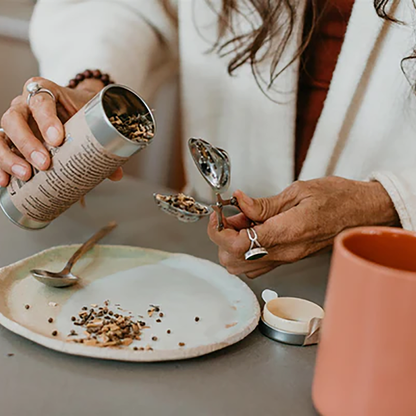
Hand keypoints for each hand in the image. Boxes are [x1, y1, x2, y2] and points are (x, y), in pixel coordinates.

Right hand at [0, 77, 122, 186]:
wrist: (73, 108)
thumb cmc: (82, 111)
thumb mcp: (92, 119)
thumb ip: (104, 142)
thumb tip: (115, 174)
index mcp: (46, 91)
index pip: (42, 100)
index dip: (47, 120)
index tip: (58, 140)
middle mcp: (25, 104)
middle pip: (15, 118)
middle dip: (27, 142)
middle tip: (44, 163)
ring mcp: (15, 121)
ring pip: (2, 134)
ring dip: (10, 156)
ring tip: (25, 175)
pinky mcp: (10, 138)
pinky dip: (0, 165)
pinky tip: (4, 181)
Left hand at [208, 177, 398, 277]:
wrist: (363, 212)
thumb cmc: (338, 198)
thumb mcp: (299, 191)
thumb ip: (264, 204)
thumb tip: (239, 203)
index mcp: (287, 232)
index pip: (238, 244)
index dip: (219, 231)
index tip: (219, 214)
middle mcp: (285, 252)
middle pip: (233, 262)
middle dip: (222, 238)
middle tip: (229, 215)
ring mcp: (287, 259)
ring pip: (242, 267)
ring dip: (232, 245)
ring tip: (242, 221)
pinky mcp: (289, 258)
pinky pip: (257, 265)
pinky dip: (245, 249)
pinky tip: (253, 229)